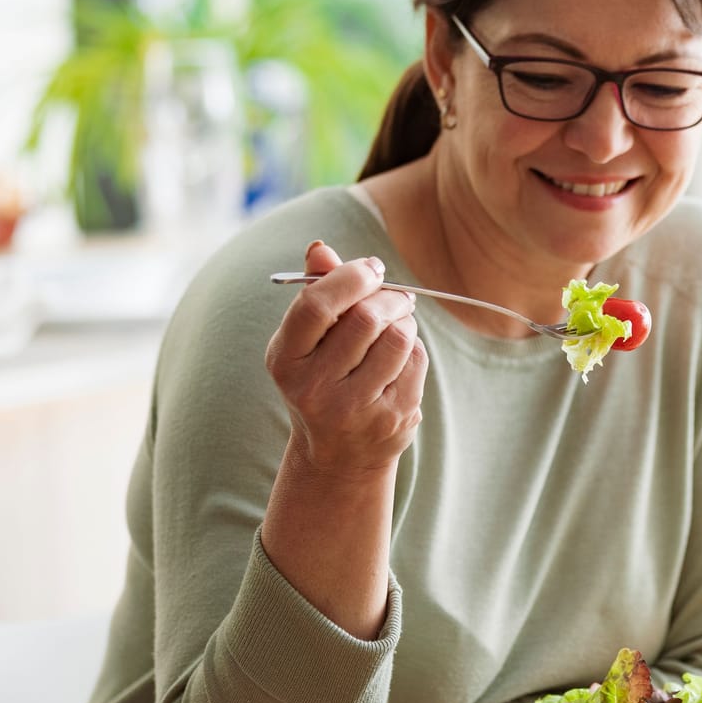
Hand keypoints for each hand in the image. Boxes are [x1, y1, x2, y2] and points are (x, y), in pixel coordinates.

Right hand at [265, 241, 426, 473]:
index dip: (350, 277)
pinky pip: (416, 361)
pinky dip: (413, 347)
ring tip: (396, 324)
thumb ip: (316, 291)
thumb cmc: (322, 379)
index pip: (316, 305)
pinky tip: (400, 357)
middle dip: (388, 297)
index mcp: (285, 360)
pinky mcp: (392, 419)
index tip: (371, 269)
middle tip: (395, 296)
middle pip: (366, 318)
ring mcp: (354, 408)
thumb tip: (319, 247)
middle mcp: (314, 388)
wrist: (338, 455)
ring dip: (404, 320)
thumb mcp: (307, 341)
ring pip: (398, 337)